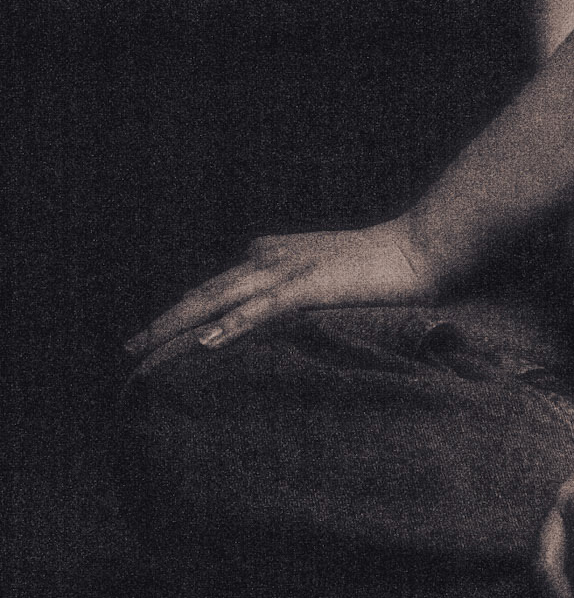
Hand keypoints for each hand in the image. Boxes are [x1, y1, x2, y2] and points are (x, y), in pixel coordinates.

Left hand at [123, 216, 441, 365]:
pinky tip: (209, 341)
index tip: (151, 338)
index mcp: (272, 254)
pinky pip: (264, 308)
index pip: (214, 286)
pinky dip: (233, 324)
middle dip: (165, 321)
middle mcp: (272, 257)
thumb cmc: (379, 266)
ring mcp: (290, 269)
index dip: (180, 311)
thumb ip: (291, 278)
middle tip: (129, 348)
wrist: (420, 250)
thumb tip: (265, 294)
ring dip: (181, 323)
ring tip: (148, 347)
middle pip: (206, 291)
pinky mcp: (312, 284)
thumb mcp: (324, 270)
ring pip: (222, 298)